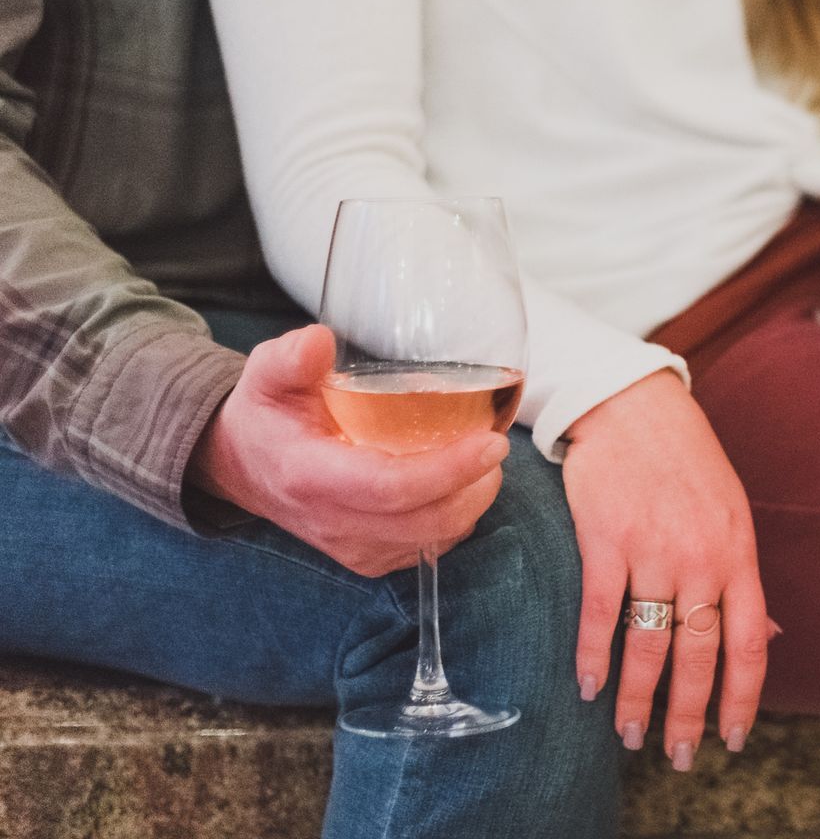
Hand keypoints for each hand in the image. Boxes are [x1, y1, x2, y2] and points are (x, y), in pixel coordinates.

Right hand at [187, 325, 510, 576]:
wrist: (245, 468)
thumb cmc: (267, 415)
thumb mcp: (266, 376)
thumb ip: (290, 358)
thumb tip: (320, 341)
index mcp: (309, 475)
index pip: (388, 487)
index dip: (447, 470)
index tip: (491, 442)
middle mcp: (331, 521)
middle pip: (422, 522)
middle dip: (474, 488)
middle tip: (496, 446)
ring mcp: (351, 547)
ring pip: (431, 540)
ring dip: (470, 504)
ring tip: (483, 462)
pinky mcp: (367, 557)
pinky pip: (425, 549)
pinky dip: (454, 520)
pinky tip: (461, 485)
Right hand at [564, 371, 770, 767]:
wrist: (635, 408)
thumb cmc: (687, 464)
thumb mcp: (733, 516)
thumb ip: (742, 580)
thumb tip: (771, 637)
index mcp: (739, 555)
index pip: (750, 643)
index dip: (743, 698)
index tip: (734, 738)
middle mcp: (701, 559)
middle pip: (699, 655)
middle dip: (689, 716)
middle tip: (680, 756)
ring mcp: (654, 549)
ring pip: (648, 644)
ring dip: (637, 699)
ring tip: (628, 734)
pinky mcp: (606, 539)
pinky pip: (602, 613)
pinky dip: (593, 656)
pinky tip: (589, 687)